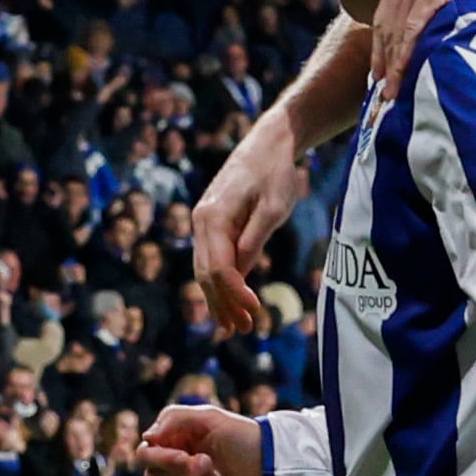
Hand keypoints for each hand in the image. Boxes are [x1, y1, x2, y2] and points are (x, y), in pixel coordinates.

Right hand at [137, 404, 265, 475]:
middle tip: (208, 461)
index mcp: (171, 447)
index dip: (158, 458)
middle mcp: (174, 472)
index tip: (183, 453)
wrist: (270, 460)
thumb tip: (148, 436)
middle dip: (180, 472)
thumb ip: (173, 418)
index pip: (144, 457)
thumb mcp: (208, 416)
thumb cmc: (239, 435)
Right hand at [189, 114, 310, 336]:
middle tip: (244, 330)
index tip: (254, 311)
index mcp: (213, 217)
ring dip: (219, 299)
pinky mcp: (212, 225)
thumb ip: (255, 239)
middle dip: (224, 304)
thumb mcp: (273, 207)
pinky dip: (219, 284)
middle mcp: (201, 222)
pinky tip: (230, 303)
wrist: (266, 145)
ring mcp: (204, 223)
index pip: (219, 267)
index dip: (235, 293)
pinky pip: (211, 260)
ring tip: (235, 326)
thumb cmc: (274, 174)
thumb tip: (242, 272)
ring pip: (205, 270)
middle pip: (206, 274)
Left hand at [368, 0, 475, 99]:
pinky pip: (413, 25)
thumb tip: (430, 16)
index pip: (386, 12)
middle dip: (382, 59)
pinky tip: (405, 72)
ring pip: (396, 28)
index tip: (381, 73)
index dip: (381, 44)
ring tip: (394, 92)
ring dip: (392, 62)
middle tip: (384, 92)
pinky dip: (406, 51)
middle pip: (385, 23)